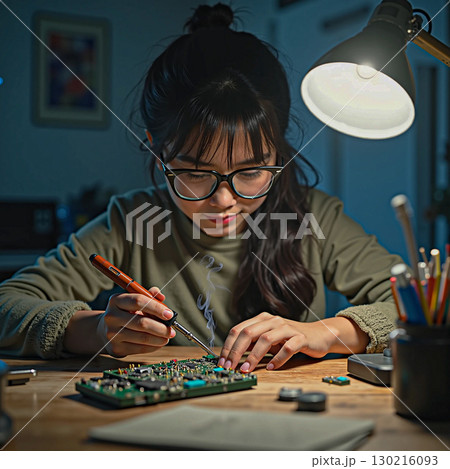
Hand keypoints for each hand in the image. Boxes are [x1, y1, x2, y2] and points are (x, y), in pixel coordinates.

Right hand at [96, 287, 175, 356]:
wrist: (105, 329)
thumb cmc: (126, 312)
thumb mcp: (134, 300)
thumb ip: (149, 295)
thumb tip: (161, 296)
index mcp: (116, 300)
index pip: (139, 301)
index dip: (156, 308)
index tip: (169, 314)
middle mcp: (111, 316)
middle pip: (142, 323)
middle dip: (161, 328)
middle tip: (172, 330)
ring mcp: (112, 333)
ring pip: (142, 338)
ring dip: (159, 338)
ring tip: (168, 337)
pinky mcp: (115, 348)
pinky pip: (139, 349)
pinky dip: (153, 346)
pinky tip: (159, 343)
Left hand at [218, 312, 338, 371]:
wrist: (318, 335)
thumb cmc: (290, 339)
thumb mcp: (268, 339)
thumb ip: (252, 343)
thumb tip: (231, 357)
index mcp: (262, 319)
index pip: (238, 329)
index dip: (228, 346)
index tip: (222, 362)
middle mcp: (273, 320)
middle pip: (248, 333)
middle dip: (236, 351)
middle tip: (230, 366)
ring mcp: (287, 328)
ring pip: (265, 339)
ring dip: (254, 356)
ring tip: (247, 369)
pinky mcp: (301, 338)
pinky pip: (287, 348)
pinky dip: (278, 359)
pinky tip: (272, 368)